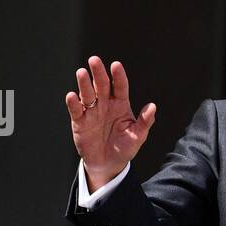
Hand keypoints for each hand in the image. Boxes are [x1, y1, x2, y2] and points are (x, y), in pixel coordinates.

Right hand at [65, 55, 155, 187]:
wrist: (108, 164)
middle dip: (98, 73)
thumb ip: (145, 122)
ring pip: (87, 94)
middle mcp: (105, 104)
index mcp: (120, 104)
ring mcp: (92, 111)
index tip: (116, 65)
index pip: (120, 87)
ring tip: (81, 73)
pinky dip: (73, 103)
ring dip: (84, 84)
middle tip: (94, 60)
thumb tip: (152, 106)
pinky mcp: (79, 121)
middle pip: (101, 85)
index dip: (118, 76)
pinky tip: (72, 96)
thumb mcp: (138, 136)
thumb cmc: (124, 148)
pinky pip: (76, 110)